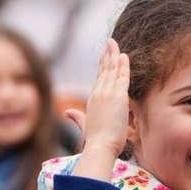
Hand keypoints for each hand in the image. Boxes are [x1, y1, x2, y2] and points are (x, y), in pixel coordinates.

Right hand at [66, 40, 129, 181]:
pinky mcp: (118, 96)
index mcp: (92, 99)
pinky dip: (123, 66)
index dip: (102, 66)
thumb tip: (66, 112)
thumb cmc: (95, 141)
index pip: (99, 79)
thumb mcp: (84, 125)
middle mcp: (98, 93)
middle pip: (104, 70)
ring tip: (115, 44)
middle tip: (110, 43)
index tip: (105, 56)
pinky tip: (124, 56)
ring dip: (114, 55)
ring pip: (112, 70)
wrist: (100, 146)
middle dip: (107, 55)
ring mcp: (107, 93)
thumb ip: (76, 117)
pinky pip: (122, 77)